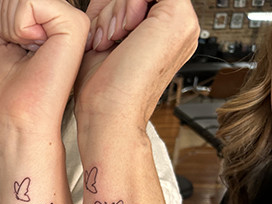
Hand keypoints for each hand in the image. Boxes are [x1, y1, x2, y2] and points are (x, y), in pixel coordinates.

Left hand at [0, 0, 88, 134]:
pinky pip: (32, 1)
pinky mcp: (75, 26)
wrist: (13, 122)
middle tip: (16, 50)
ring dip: (9, 24)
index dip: (4, 16)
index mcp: (50, 27)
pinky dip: (17, 26)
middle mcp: (65, 22)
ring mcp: (73, 22)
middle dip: (5, 17)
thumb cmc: (4, 97)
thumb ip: (6, 21)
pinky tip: (30, 49)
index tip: (11, 46)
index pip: (21, 0)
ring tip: (23, 52)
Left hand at [75, 0, 198, 126]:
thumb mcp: (104, 40)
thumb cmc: (102, 92)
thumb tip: (106, 0)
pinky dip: (124, 4)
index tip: (99, 33)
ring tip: (109, 40)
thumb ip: (112, 15)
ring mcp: (181, 23)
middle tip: (103, 39)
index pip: (135, 1)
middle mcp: (176, 29)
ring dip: (114, 9)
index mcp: (162, 35)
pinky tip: (120, 32)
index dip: (111, 8)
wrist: (108, 115)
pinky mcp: (177, 16)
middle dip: (110, 8)